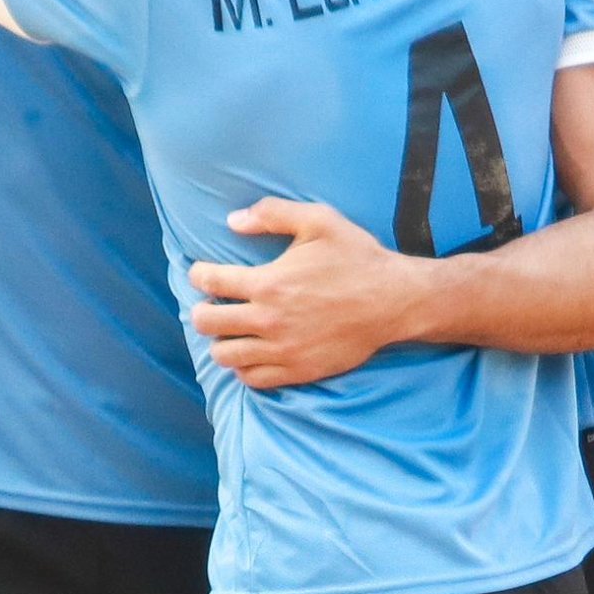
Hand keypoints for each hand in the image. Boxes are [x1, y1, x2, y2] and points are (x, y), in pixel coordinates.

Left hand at [189, 200, 431, 390]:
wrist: (395, 301)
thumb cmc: (357, 258)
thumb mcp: (319, 221)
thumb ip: (272, 214)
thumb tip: (233, 221)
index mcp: (269, 283)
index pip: (210, 282)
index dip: (199, 275)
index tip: (203, 273)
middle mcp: (269, 320)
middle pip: (207, 323)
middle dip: (201, 311)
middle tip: (211, 305)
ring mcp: (283, 350)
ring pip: (225, 356)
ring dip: (220, 341)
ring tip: (231, 331)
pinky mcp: (298, 370)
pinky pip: (252, 378)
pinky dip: (243, 367)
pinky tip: (251, 352)